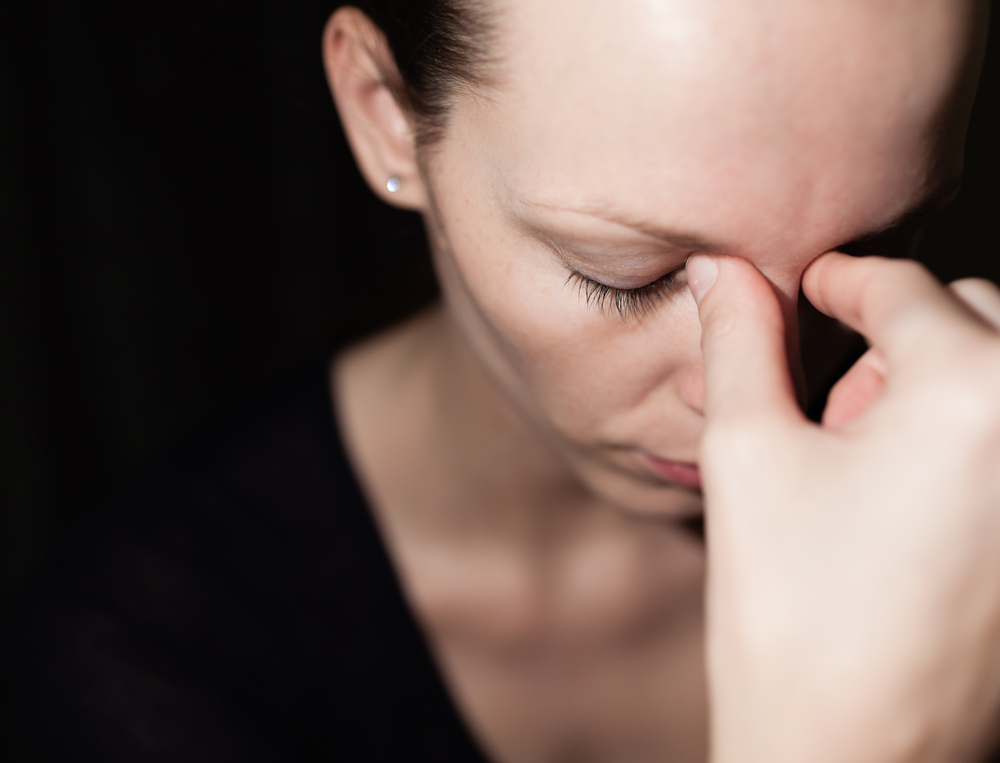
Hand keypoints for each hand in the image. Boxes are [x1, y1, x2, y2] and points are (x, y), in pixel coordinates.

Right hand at [688, 252, 999, 762]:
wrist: (852, 756)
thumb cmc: (792, 610)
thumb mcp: (748, 453)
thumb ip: (738, 341)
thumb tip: (721, 269)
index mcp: (973, 390)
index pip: (900, 286)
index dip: (837, 281)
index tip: (803, 289)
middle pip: (969, 316)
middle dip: (892, 339)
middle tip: (823, 409)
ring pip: (998, 373)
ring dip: (933, 384)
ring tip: (859, 462)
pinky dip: (965, 435)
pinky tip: (902, 500)